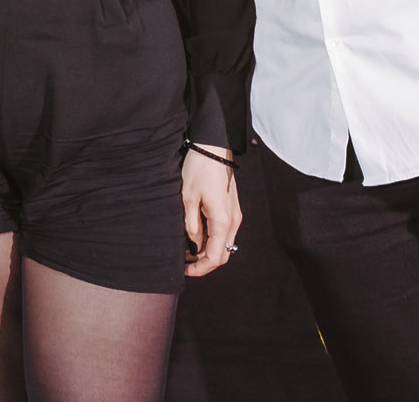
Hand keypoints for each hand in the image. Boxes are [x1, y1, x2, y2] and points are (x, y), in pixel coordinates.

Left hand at [181, 146, 239, 277]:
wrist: (213, 148)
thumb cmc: (199, 169)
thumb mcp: (187, 198)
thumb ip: (191, 225)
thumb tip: (193, 245)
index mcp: (223, 221)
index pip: (215, 257)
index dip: (200, 268)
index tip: (184, 270)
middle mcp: (233, 221)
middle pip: (222, 254)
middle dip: (203, 262)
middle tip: (183, 262)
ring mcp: (235, 215)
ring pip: (224, 244)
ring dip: (207, 250)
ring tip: (186, 249)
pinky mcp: (232, 209)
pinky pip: (224, 232)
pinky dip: (212, 239)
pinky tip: (196, 235)